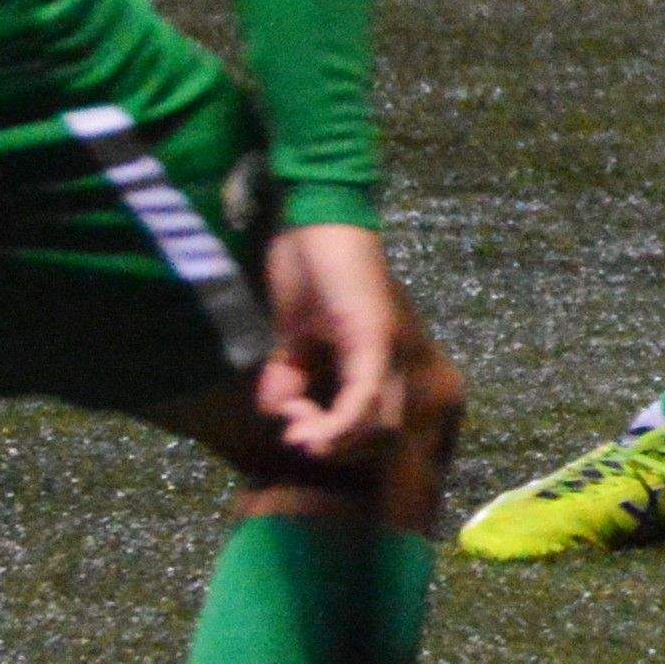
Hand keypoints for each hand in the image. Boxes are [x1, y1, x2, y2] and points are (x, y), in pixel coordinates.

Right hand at [252, 220, 457, 468]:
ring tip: (298, 430)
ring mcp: (386, 348)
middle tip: (298, 438)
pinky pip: (366, 394)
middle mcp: (389, 358)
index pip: (370, 421)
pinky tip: (311, 430)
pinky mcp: (374, 336)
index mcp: (371, 358)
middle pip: (380, 432)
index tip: (295, 437)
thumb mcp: (292, 332)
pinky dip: (342, 421)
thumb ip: (289, 372)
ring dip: (334, 438)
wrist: (313, 216)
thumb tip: (275, 411)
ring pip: (378, 422)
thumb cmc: (307, 266)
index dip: (336, 441)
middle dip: (336, 447)